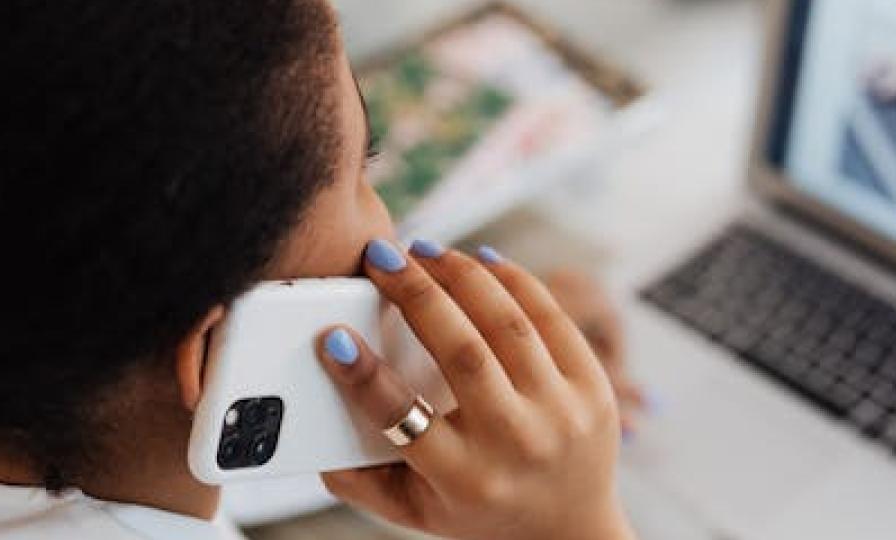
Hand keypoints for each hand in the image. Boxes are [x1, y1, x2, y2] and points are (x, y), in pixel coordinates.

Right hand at [315, 240, 632, 539]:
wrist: (571, 532)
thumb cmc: (477, 511)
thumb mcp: (414, 509)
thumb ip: (357, 478)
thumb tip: (301, 426)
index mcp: (463, 478)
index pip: (403, 417)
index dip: (363, 374)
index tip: (331, 336)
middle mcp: (516, 444)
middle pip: (462, 353)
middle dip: (414, 294)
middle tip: (380, 257)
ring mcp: (562, 413)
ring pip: (508, 323)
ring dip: (460, 275)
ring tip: (423, 251)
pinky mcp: (594, 387)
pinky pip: (550, 317)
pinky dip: (512, 279)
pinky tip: (477, 259)